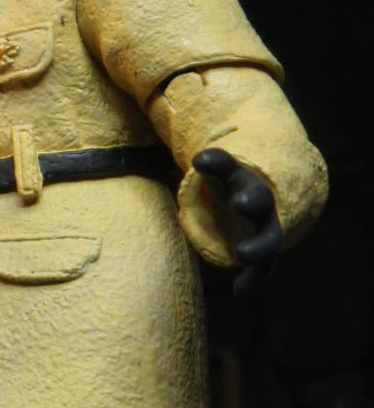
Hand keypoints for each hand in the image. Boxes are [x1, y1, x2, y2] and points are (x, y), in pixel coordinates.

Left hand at [191, 147, 281, 296]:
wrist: (264, 190)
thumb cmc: (224, 178)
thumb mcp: (209, 163)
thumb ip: (183, 153)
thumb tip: (139, 116)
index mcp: (237, 174)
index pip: (227, 164)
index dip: (216, 162)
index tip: (200, 159)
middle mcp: (254, 197)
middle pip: (256, 198)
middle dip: (250, 199)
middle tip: (240, 202)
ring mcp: (263, 224)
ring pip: (267, 235)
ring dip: (257, 245)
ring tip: (244, 254)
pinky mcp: (261, 247)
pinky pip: (263, 266)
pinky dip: (254, 279)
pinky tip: (241, 291)